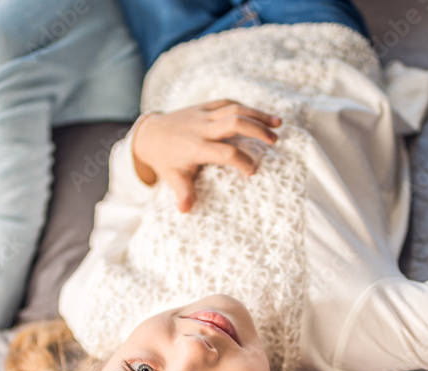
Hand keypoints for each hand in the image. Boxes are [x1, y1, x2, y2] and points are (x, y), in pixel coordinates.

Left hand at [131, 99, 281, 211]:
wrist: (149, 134)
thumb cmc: (165, 159)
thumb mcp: (173, 177)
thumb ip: (183, 193)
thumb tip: (185, 210)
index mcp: (195, 148)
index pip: (226, 152)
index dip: (243, 162)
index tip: (252, 172)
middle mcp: (201, 128)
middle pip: (234, 122)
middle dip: (257, 129)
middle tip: (275, 141)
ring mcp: (203, 114)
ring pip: (234, 108)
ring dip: (258, 115)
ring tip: (278, 124)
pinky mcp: (204, 106)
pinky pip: (227, 102)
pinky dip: (246, 107)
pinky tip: (261, 116)